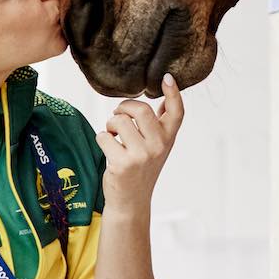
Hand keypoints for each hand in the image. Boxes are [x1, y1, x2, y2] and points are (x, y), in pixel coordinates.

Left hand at [97, 79, 183, 207]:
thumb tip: (166, 96)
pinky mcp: (122, 163)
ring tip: (113, 135)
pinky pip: (104, 136)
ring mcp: (141, 155)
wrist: (131, 201)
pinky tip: (108, 149)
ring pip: (119, 121)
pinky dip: (102, 139)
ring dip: (110, 125)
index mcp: (168, 139)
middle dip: (124, 107)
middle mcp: (159, 146)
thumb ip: (160, 124)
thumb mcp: (157, 147)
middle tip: (118, 115)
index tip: (167, 77)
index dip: (173, 93)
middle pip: (141, 109)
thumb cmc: (142, 169)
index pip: (176, 112)